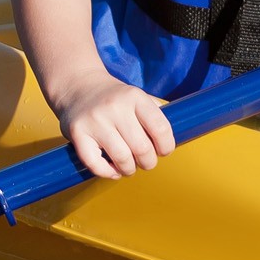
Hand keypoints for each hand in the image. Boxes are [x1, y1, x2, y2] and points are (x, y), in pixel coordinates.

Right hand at [49, 73, 175, 178]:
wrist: (77, 85)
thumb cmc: (114, 98)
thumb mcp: (137, 96)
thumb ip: (156, 113)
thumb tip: (182, 132)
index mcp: (135, 97)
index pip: (161, 128)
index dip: (166, 147)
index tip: (163, 151)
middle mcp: (115, 107)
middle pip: (142, 148)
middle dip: (148, 162)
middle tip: (145, 162)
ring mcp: (95, 120)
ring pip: (121, 158)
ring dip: (129, 169)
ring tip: (129, 167)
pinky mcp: (77, 132)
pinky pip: (95, 163)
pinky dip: (107, 173)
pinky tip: (112, 170)